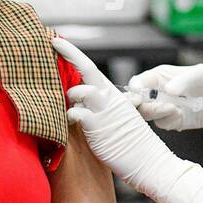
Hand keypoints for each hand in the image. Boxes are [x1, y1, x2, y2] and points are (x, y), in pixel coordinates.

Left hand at [53, 37, 202, 202]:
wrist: (148, 160)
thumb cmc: (129, 142)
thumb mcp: (116, 118)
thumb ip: (98, 107)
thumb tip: (77, 102)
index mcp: (113, 94)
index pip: (90, 68)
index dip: (73, 53)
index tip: (58, 41)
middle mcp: (109, 98)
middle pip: (87, 69)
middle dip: (70, 55)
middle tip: (54, 43)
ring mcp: (104, 111)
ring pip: (81, 90)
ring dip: (71, 95)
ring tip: (71, 105)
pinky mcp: (98, 127)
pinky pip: (77, 114)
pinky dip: (70, 115)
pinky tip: (71, 121)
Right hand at [131, 63, 202, 152]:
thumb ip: (185, 79)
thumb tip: (168, 89)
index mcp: (162, 75)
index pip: (139, 81)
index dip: (134, 88)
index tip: (138, 94)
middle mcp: (159, 91)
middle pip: (137, 99)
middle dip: (141, 103)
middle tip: (155, 104)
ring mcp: (165, 107)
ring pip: (147, 114)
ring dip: (157, 112)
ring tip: (175, 108)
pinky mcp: (173, 121)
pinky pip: (161, 124)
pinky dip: (168, 121)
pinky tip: (181, 115)